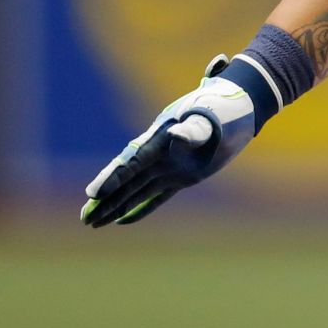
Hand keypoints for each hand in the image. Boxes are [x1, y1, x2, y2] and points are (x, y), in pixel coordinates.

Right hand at [82, 57, 258, 227]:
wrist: (243, 103)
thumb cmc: (226, 107)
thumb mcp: (211, 117)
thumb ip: (193, 129)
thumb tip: (175, 134)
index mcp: (160, 137)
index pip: (131, 161)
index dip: (112, 178)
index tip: (93, 194)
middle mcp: (159, 152)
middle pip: (126, 179)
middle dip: (106, 198)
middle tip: (83, 218)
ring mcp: (169, 164)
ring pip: (136, 189)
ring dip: (115, 206)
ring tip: (91, 224)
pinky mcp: (183, 175)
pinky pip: (158, 195)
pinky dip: (142, 208)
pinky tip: (122, 221)